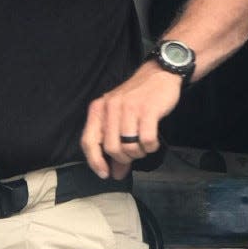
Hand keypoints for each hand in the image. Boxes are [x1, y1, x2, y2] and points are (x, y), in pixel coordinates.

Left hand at [80, 60, 180, 178]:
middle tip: (134, 154)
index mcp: (99, 109)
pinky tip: (152, 142)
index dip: (95, 161)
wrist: (159, 74)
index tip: (105, 174)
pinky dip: (151, 147)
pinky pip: (146, 140)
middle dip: (124, 158)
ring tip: (144, 146)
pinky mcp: (147, 110)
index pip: (88, 141)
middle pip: (111, 148)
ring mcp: (128, 108)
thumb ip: (116, 145)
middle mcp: (110, 107)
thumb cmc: (138, 98)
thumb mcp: (121, 117)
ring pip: (128, 146)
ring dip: (139, 153)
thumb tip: (115, 174)